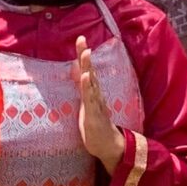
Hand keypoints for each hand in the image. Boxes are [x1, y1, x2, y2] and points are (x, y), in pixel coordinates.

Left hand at [74, 37, 125, 170]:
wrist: (109, 146)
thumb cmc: (95, 126)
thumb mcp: (86, 105)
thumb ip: (84, 88)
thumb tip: (78, 73)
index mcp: (92, 93)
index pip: (86, 70)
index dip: (82, 55)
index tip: (80, 39)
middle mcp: (95, 95)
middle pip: (89, 71)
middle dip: (85, 55)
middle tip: (81, 39)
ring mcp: (95, 104)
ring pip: (91, 83)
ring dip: (88, 67)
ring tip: (86, 52)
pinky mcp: (93, 114)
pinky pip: (90, 99)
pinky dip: (88, 87)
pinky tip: (86, 77)